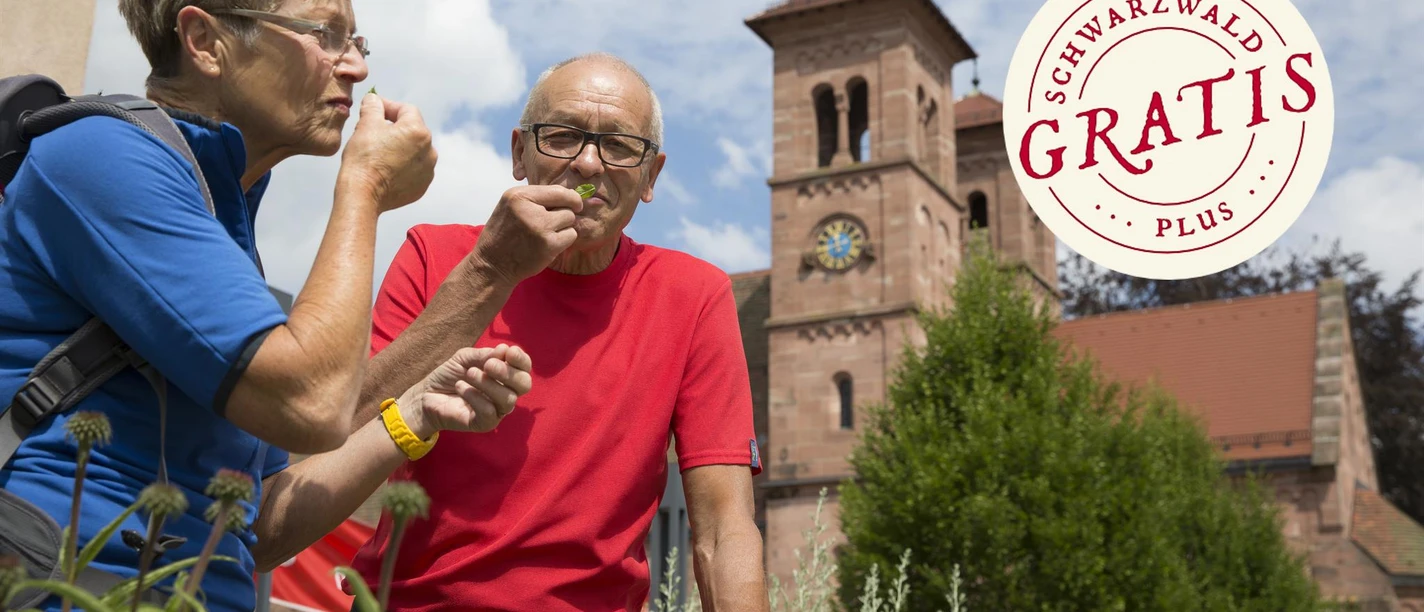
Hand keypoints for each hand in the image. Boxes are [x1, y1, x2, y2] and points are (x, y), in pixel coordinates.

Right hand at [340, 92, 437, 212]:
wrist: (363, 194)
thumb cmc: (364, 158)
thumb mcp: (366, 124)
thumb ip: (373, 106)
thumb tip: (374, 99)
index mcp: (418, 131)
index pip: (405, 109)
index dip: (388, 106)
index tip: (374, 109)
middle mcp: (430, 150)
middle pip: (411, 130)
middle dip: (394, 127)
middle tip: (372, 131)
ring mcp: (428, 170)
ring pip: (414, 150)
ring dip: (399, 147)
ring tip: (379, 152)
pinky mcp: (422, 186)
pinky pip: (414, 169)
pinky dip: (402, 165)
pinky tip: (386, 169)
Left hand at [397, 344, 532, 436]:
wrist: (426, 395)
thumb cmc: (449, 376)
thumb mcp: (465, 358)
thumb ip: (484, 355)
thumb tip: (505, 350)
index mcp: (505, 376)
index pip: (524, 369)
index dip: (521, 360)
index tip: (509, 351)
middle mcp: (505, 393)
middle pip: (524, 384)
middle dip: (508, 372)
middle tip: (488, 365)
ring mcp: (497, 410)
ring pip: (508, 399)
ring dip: (488, 383)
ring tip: (468, 374)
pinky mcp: (485, 424)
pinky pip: (490, 412)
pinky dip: (475, 397)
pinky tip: (461, 387)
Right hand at [468, 185, 585, 284]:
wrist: (492, 264)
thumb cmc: (504, 234)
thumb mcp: (511, 206)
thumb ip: (536, 198)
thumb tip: (570, 195)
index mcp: (518, 195)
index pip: (558, 190)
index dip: (570, 197)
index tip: (574, 203)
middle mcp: (529, 209)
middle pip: (567, 205)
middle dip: (563, 214)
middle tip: (549, 225)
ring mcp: (540, 227)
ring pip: (570, 219)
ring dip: (563, 228)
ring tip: (544, 235)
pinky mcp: (548, 245)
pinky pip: (571, 235)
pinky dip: (563, 241)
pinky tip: (547, 245)